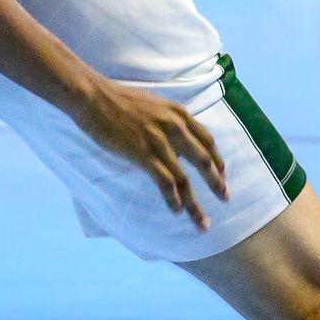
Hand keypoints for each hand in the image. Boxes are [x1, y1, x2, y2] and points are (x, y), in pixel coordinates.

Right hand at [75, 79, 228, 230]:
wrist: (94, 97)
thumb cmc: (120, 99)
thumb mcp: (154, 104)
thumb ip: (169, 120)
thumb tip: (177, 136)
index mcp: (178, 113)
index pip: (207, 139)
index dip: (217, 159)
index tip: (222, 174)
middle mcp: (174, 127)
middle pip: (203, 161)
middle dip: (216, 182)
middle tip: (225, 198)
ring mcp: (159, 141)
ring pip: (185, 179)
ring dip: (195, 203)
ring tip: (202, 222)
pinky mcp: (142, 154)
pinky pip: (164, 182)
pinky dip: (173, 199)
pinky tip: (177, 211)